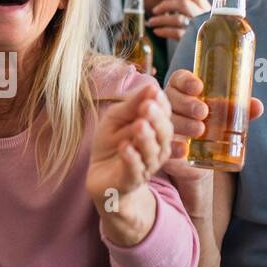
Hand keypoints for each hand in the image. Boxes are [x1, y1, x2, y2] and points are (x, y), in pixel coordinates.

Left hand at [87, 83, 172, 210]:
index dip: (161, 104)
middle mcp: (157, 148)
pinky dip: (131, 158)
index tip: (154, 92)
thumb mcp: (117, 118)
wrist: (101, 177)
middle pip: (164, 134)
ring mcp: (146, 166)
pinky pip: (135, 170)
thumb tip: (152, 86)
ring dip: (145, 138)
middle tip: (147, 106)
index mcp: (155, 130)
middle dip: (156, 119)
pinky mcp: (132, 181)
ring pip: (152, 153)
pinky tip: (126, 147)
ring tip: (139, 125)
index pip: (164, 115)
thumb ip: (132, 104)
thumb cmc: (111, 143)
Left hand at [147, 0, 209, 41]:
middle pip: (183, 4)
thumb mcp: (203, 13)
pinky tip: (157, 31)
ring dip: (160, 19)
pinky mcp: (191, 41)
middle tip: (155, 10)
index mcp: (207, 8)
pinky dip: (164, 31)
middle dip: (166, 5)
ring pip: (177, 19)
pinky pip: (175, 33)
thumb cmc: (205, 30)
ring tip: (151, 22)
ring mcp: (198, 29)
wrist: (210, 54)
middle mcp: (204, 17)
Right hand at [161, 69, 263, 191]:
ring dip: (183, 123)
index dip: (187, 81)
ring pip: (168, 119)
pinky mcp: (164, 145)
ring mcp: (165, 125)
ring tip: (200, 130)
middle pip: (172, 97)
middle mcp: (170, 105)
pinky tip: (184, 150)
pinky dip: (175, 147)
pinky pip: (164, 144)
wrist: (204, 158)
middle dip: (187, 103)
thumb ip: (240, 110)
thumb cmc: (213, 127)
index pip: (179, 79)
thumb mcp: (226, 116)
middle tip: (203, 112)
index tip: (199, 87)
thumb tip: (257, 106)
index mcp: (183, 92)